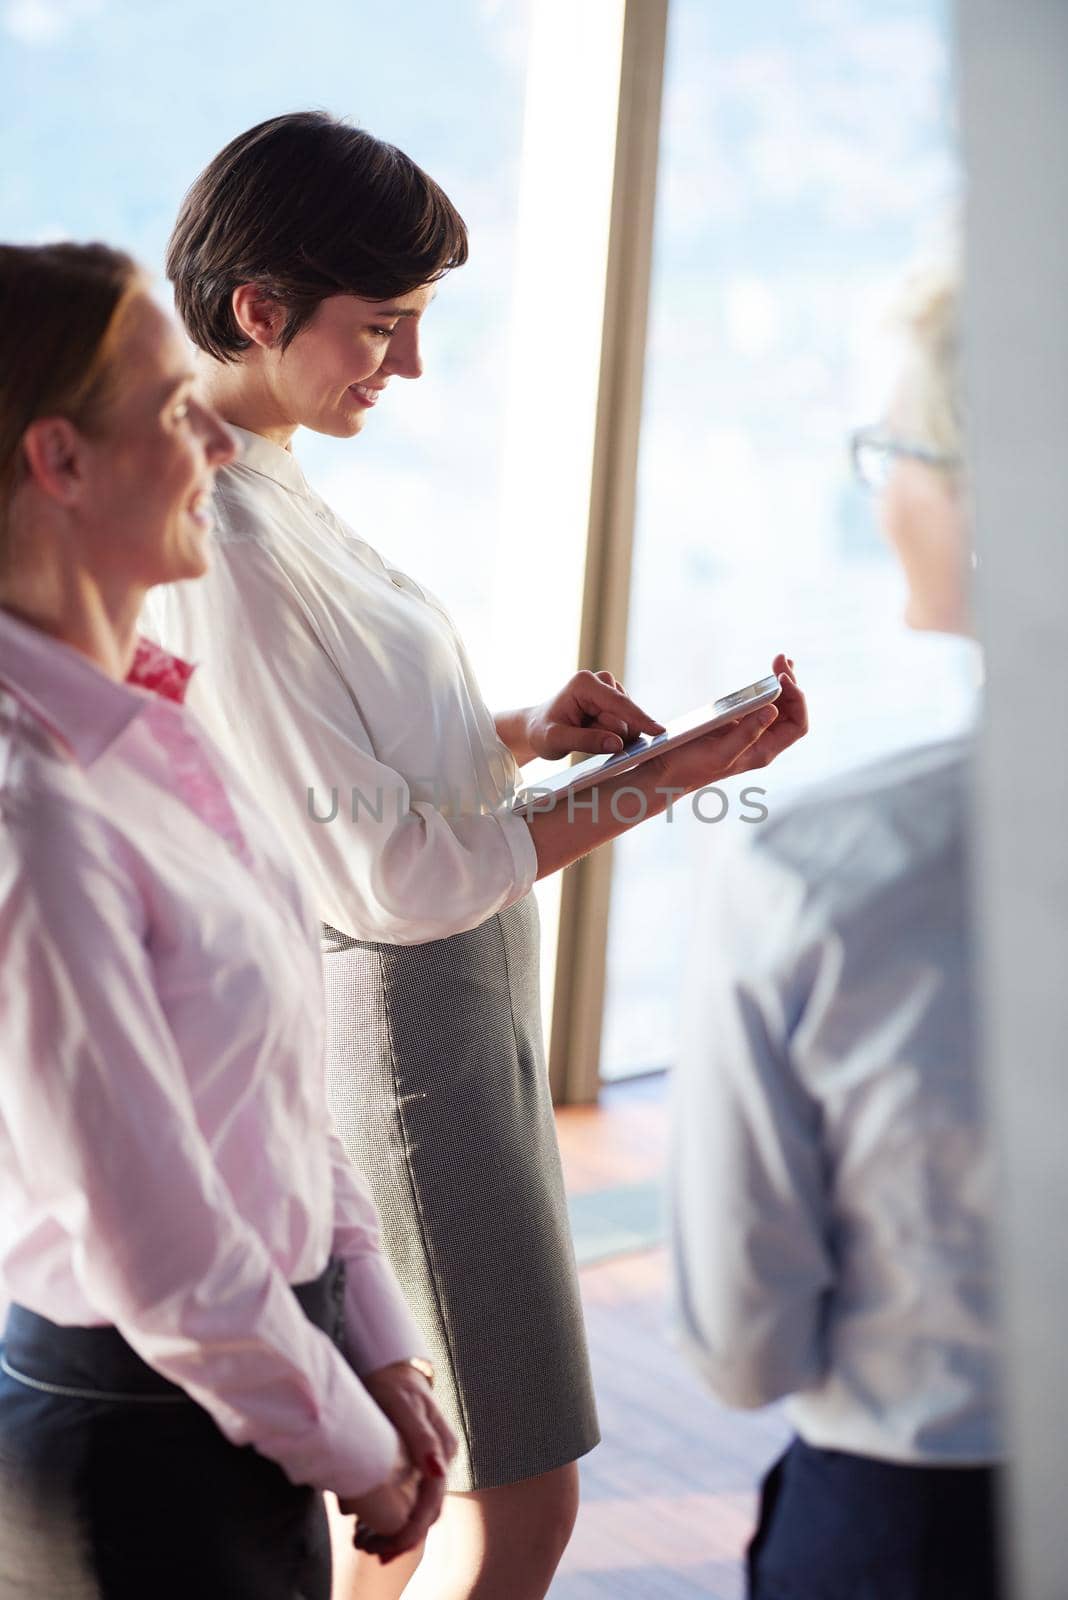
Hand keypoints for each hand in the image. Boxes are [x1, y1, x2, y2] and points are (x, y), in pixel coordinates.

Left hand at [347, 1359, 456, 1562]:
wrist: (390, 1366)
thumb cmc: (392, 1384)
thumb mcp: (403, 1405)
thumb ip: (421, 1437)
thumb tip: (437, 1471)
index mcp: (442, 1448)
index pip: (432, 1501)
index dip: (412, 1530)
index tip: (387, 1549)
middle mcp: (440, 1459)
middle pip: (428, 1510)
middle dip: (402, 1536)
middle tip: (373, 1552)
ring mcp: (431, 1461)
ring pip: (420, 1506)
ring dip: (397, 1529)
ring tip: (367, 1543)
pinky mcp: (417, 1462)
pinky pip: (411, 1496)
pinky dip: (393, 1515)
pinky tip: (370, 1524)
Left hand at [525, 669, 665, 760]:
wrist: (538, 729)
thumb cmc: (542, 732)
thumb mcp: (556, 740)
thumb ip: (586, 741)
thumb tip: (618, 743)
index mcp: (585, 683)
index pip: (618, 704)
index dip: (639, 719)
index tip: (659, 732)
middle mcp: (601, 681)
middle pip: (625, 717)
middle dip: (611, 735)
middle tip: (584, 737)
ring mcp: (610, 690)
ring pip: (628, 723)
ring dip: (612, 736)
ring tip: (586, 735)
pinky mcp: (616, 701)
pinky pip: (627, 725)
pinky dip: (615, 735)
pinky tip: (596, 734)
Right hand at [657, 654, 807, 792]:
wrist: (668, 770)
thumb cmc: (692, 765)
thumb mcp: (720, 752)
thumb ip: (748, 733)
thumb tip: (773, 709)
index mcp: (764, 751)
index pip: (797, 725)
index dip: (797, 700)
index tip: (782, 679)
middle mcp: (762, 742)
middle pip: (791, 711)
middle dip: (790, 684)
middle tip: (780, 660)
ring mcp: (751, 732)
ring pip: (778, 705)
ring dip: (781, 682)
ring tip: (780, 660)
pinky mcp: (737, 723)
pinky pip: (760, 703)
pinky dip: (766, 687)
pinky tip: (769, 674)